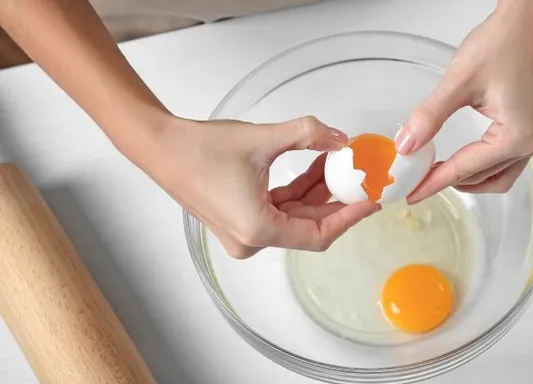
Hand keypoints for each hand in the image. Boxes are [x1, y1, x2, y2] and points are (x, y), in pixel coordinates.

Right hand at [134, 116, 379, 258]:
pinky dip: (297, 191)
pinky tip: (314, 165)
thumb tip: (340, 138)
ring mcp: (244, 233)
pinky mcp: (239, 221)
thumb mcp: (264, 138)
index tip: (369, 202)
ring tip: (336, 161)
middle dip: (335, 200)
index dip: (348, 217)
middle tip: (359, 179)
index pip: (318, 235)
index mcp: (258, 230)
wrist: (159, 146)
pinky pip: (278, 210)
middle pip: (308, 227)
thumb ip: (308, 134)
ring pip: (295, 217)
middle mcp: (251, 240)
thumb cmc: (199, 149)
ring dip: (317, 191)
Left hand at [396, 0, 532, 202]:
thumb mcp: (458, 83)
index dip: (434, 182)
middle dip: (450, 182)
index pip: (467, 169)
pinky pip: (507, 160)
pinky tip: (462, 158)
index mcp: (518, 137)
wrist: (527, 20)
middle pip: (485, 178)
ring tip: (436, 174)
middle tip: (417, 183)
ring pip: (499, 175)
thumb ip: (429, 117)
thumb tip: (406, 146)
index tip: (411, 194)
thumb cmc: (502, 42)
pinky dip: (482, 164)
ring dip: (469, 178)